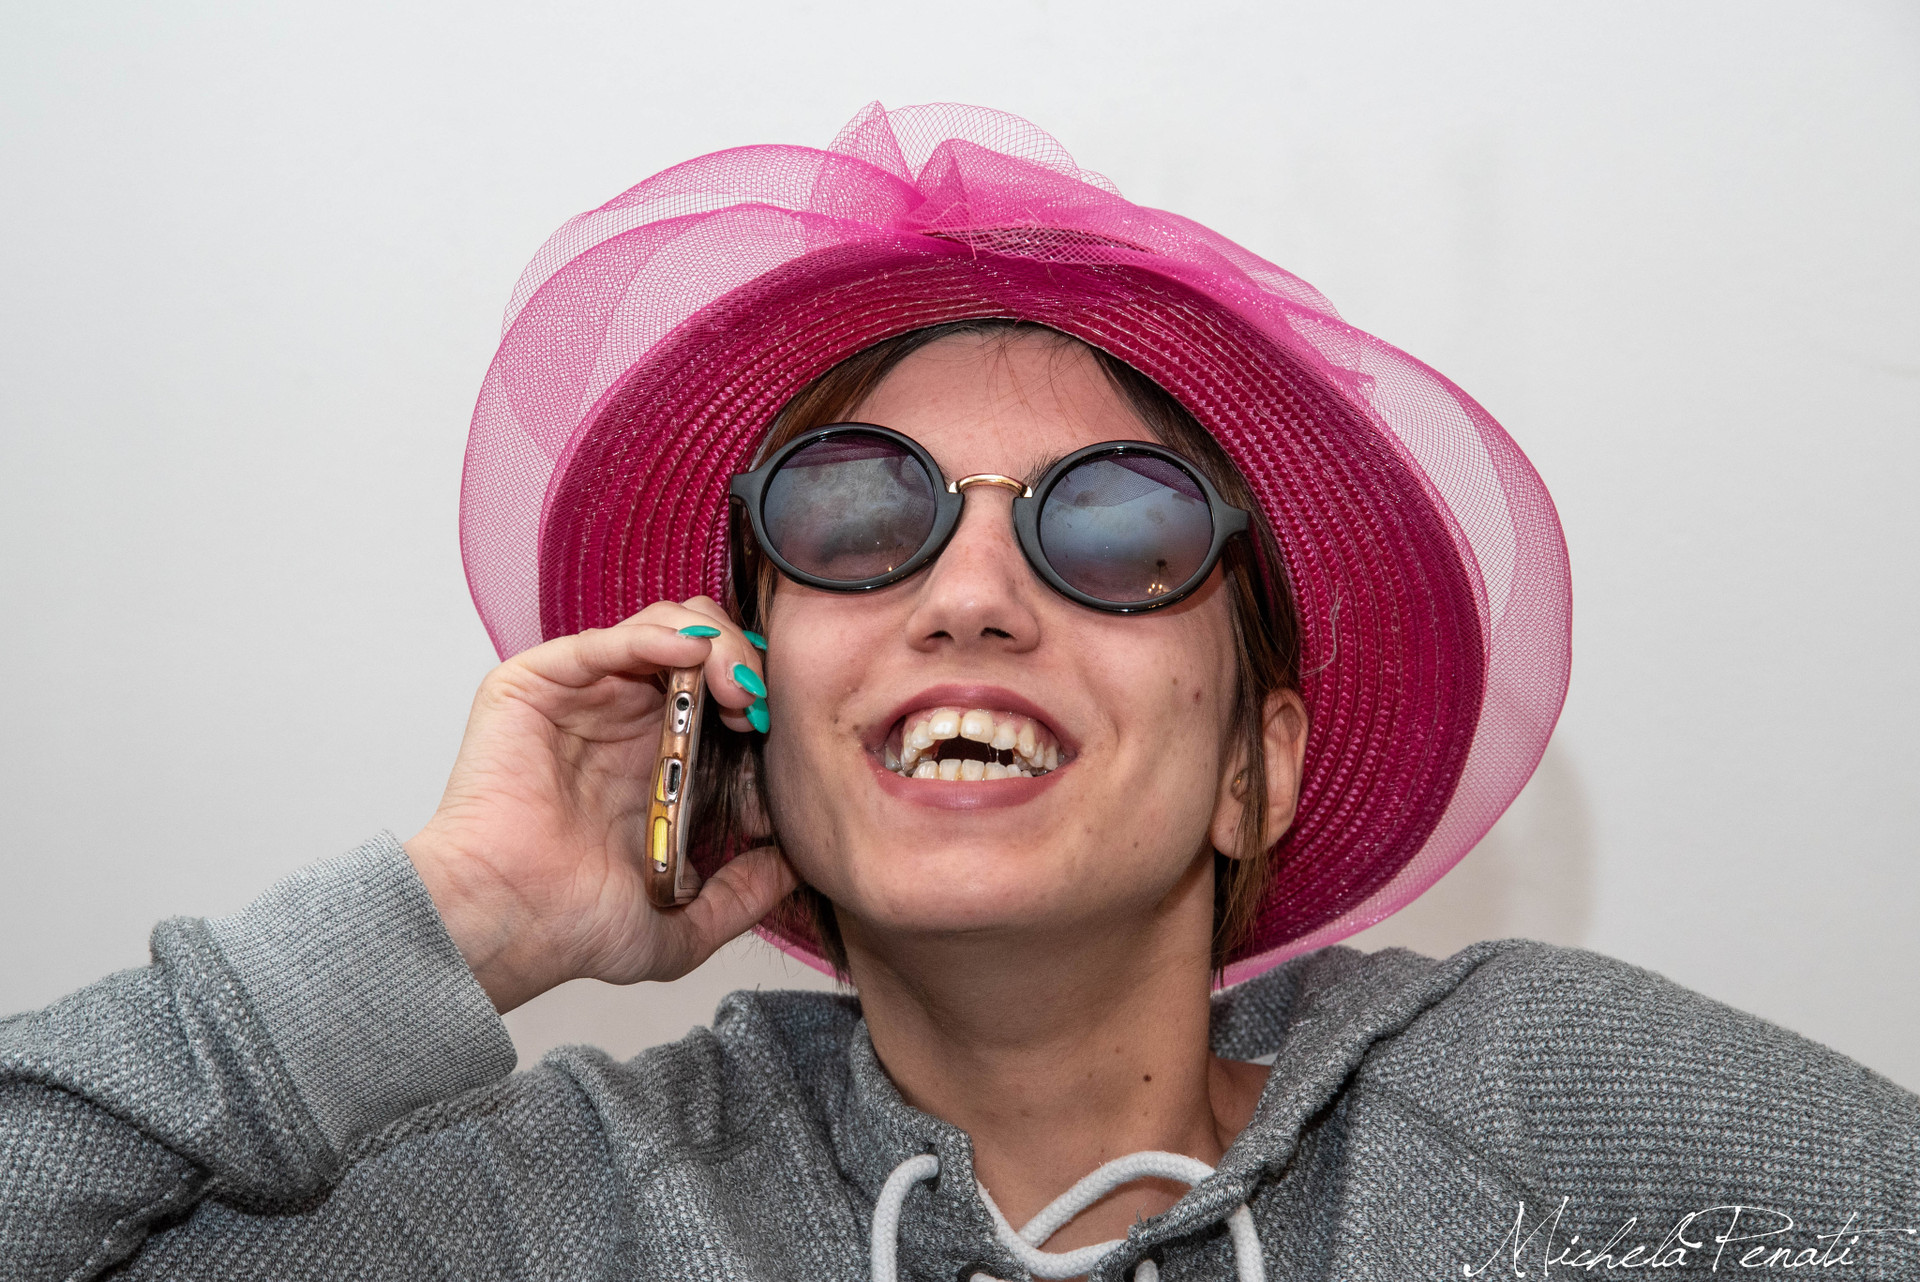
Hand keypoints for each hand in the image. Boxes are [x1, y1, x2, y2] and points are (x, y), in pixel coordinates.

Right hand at [403, 598, 794, 1012]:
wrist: (509, 928)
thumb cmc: (571, 927)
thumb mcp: (682, 923)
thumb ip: (742, 896)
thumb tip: (796, 869)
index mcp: (656, 763)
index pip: (720, 694)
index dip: (757, 696)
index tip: (782, 725)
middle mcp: (620, 723)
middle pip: (698, 648)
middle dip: (741, 661)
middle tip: (758, 701)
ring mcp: (580, 701)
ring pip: (660, 630)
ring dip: (711, 643)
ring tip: (733, 684)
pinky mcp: (535, 686)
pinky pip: (603, 641)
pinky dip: (653, 636)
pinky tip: (692, 653)